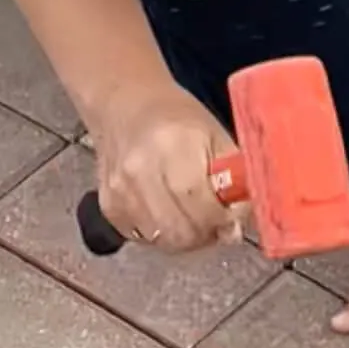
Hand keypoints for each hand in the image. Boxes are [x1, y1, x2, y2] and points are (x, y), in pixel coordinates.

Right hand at [91, 81, 242, 252]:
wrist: (125, 107)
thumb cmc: (177, 119)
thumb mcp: (216, 136)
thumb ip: (235, 179)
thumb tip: (238, 226)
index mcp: (173, 146)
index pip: (203, 205)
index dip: (224, 218)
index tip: (234, 215)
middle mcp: (140, 170)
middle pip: (183, 230)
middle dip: (208, 231)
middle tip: (217, 218)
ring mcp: (121, 191)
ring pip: (165, 240)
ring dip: (188, 236)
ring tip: (195, 213)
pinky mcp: (110, 207)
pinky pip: (145, 239)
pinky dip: (164, 233)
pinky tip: (170, 210)